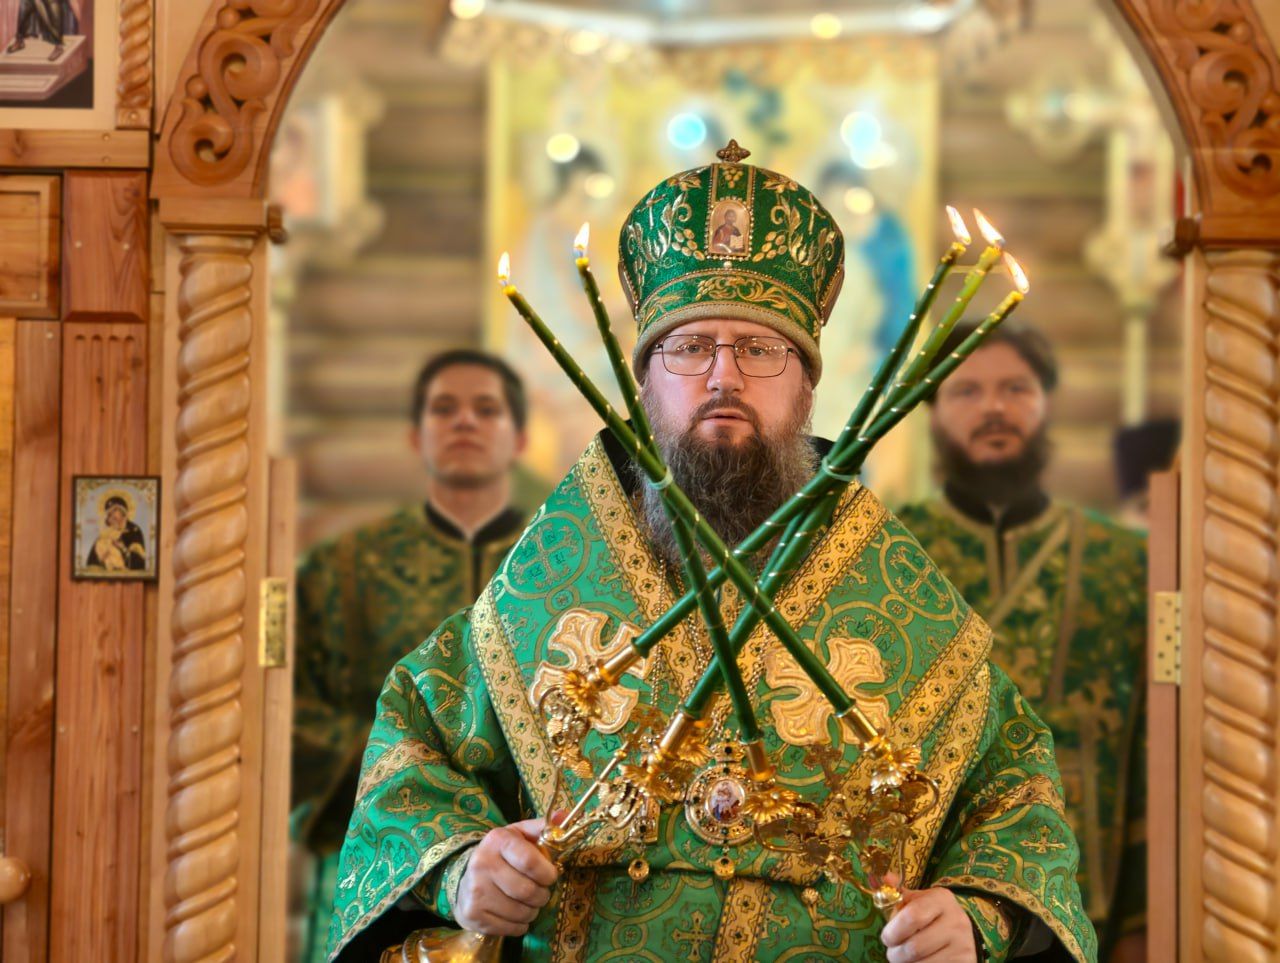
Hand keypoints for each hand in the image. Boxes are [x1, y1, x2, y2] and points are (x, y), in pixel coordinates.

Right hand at [453, 818, 558, 935]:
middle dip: (542, 896)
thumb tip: (564, 814)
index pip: (530, 862)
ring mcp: (475, 891)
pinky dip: (519, 925)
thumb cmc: (501, 856)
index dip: (547, 873)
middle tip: (541, 893)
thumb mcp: (519, 835)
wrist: (465, 878)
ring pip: (520, 913)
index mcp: (497, 841)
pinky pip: (509, 929)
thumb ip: (542, 827)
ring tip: (528, 903)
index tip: (550, 876)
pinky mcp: (472, 915)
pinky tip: (515, 914)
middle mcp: (482, 864)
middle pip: (527, 891)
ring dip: (532, 911)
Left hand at [880, 887, 978, 962]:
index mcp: (941, 899)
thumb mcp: (917, 901)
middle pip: (914, 946)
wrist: (960, 934)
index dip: (893, 932)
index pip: (912, 917)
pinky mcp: (965, 961)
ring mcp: (963, 944)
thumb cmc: (930, 916)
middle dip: (895, 954)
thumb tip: (887, 879)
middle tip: (892, 953)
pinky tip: (919, 962)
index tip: (886, 938)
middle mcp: (956, 921)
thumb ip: (898, 893)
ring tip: (904, 958)